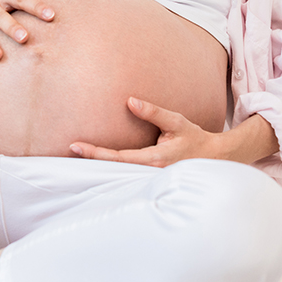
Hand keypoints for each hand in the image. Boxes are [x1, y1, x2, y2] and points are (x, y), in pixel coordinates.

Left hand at [69, 98, 223, 166]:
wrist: (213, 160)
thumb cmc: (194, 139)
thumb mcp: (176, 122)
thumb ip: (153, 112)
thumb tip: (129, 101)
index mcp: (153, 160)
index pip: (117, 157)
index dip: (95, 153)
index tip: (76, 146)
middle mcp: (148, 174)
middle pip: (112, 170)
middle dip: (90, 162)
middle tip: (67, 151)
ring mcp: (148, 180)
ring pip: (118, 175)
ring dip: (99, 167)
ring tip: (76, 157)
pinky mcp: (149, 181)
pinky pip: (126, 176)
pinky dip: (111, 170)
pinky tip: (98, 165)